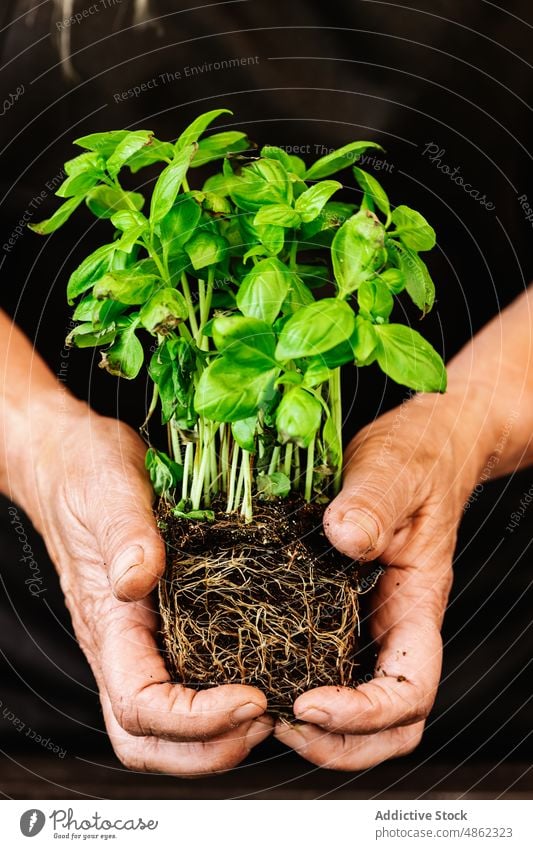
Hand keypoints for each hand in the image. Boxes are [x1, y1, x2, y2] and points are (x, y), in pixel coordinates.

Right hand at [30, 403, 271, 774]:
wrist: (69, 458)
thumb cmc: (82, 472)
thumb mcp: (108, 490)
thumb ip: (124, 535)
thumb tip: (140, 579)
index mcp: (108, 624)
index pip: (143, 708)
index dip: (197, 720)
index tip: (251, 697)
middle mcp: (122, 643)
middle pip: (150, 740)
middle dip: (209, 748)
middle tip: (266, 715)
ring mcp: (140, 637)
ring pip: (166, 724)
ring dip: (217, 734)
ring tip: (269, 704)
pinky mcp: (159, 622)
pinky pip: (184, 679)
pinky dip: (220, 696)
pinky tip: (260, 668)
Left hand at [275, 389, 484, 769]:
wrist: (421, 448)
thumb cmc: (416, 459)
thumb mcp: (393, 470)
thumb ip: (373, 502)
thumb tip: (345, 536)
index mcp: (417, 604)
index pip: (408, 690)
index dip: (364, 714)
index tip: (311, 704)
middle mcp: (393, 625)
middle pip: (389, 726)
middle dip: (340, 743)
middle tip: (283, 726)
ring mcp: (368, 622)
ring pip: (359, 709)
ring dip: (319, 731)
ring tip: (266, 712)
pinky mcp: (340, 609)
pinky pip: (327, 667)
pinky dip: (298, 686)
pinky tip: (259, 672)